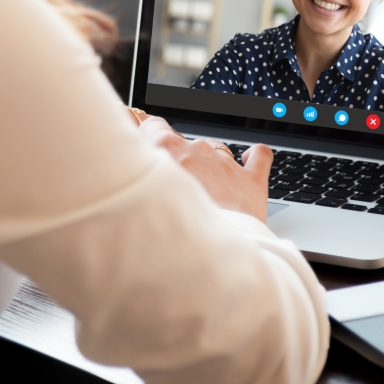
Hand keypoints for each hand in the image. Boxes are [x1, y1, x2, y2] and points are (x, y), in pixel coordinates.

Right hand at [137, 115, 272, 222]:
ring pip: (215, 151)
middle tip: (172, 187)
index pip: (151, 125)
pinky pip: (258, 155)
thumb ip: (136, 174)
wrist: (208, 258)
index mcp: (167, 148)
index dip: (146, 132)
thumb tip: (125, 164)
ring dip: (208, 166)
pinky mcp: (251, 180)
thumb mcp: (138, 197)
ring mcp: (225, 163)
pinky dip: (253, 156)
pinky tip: (247, 159)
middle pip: (183, 143)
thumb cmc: (170, 232)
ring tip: (203, 195)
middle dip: (178, 161)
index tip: (141, 139)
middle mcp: (197, 150)